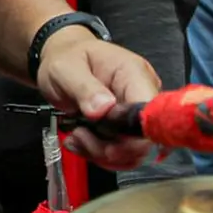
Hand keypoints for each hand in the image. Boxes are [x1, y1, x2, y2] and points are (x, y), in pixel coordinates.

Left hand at [36, 27, 161, 169]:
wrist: (62, 59)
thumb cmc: (67, 58)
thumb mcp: (66, 69)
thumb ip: (84, 87)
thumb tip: (104, 108)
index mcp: (134, 73)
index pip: (150, 112)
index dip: (134, 136)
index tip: (107, 144)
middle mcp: (141, 94)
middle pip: (142, 139)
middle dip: (110, 148)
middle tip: (80, 136)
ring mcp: (134, 113)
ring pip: (131, 151)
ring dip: (100, 153)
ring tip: (76, 137)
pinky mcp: (125, 127)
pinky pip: (120, 152)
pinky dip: (97, 153)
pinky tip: (80, 141)